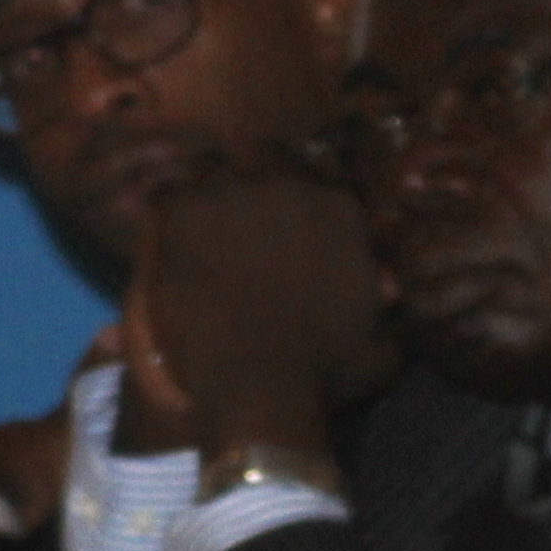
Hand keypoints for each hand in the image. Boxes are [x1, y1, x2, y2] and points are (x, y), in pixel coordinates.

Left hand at [130, 165, 386, 463]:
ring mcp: (234, 193)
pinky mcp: (185, 210)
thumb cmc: (322, 374)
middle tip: (232, 227)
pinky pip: (166, 200)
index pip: (314, 183)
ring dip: (206, 200)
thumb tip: (389, 292)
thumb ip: (382, 313)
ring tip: (194, 234)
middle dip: (250, 189)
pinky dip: (163, 221)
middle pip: (263, 166)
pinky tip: (161, 247)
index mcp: (340, 210)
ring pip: (211, 175)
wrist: (260, 384)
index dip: (295, 205)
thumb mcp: (376, 348)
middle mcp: (291, 186)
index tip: (281, 229)